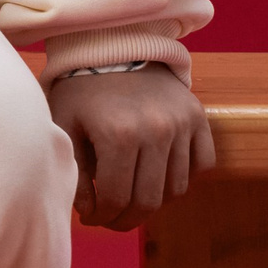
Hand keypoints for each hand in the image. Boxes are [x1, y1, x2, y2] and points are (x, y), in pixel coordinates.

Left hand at [54, 68, 214, 229]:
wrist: (112, 47)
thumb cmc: (81, 90)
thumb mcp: (64, 126)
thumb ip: (74, 172)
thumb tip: (89, 212)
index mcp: (118, 133)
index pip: (115, 198)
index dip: (102, 217)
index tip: (92, 219)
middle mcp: (156, 130)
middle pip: (148, 201)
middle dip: (127, 220)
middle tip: (112, 220)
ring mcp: (181, 123)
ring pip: (176, 189)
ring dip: (154, 202)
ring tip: (132, 198)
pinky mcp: (198, 116)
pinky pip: (202, 165)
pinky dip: (184, 178)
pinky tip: (158, 176)